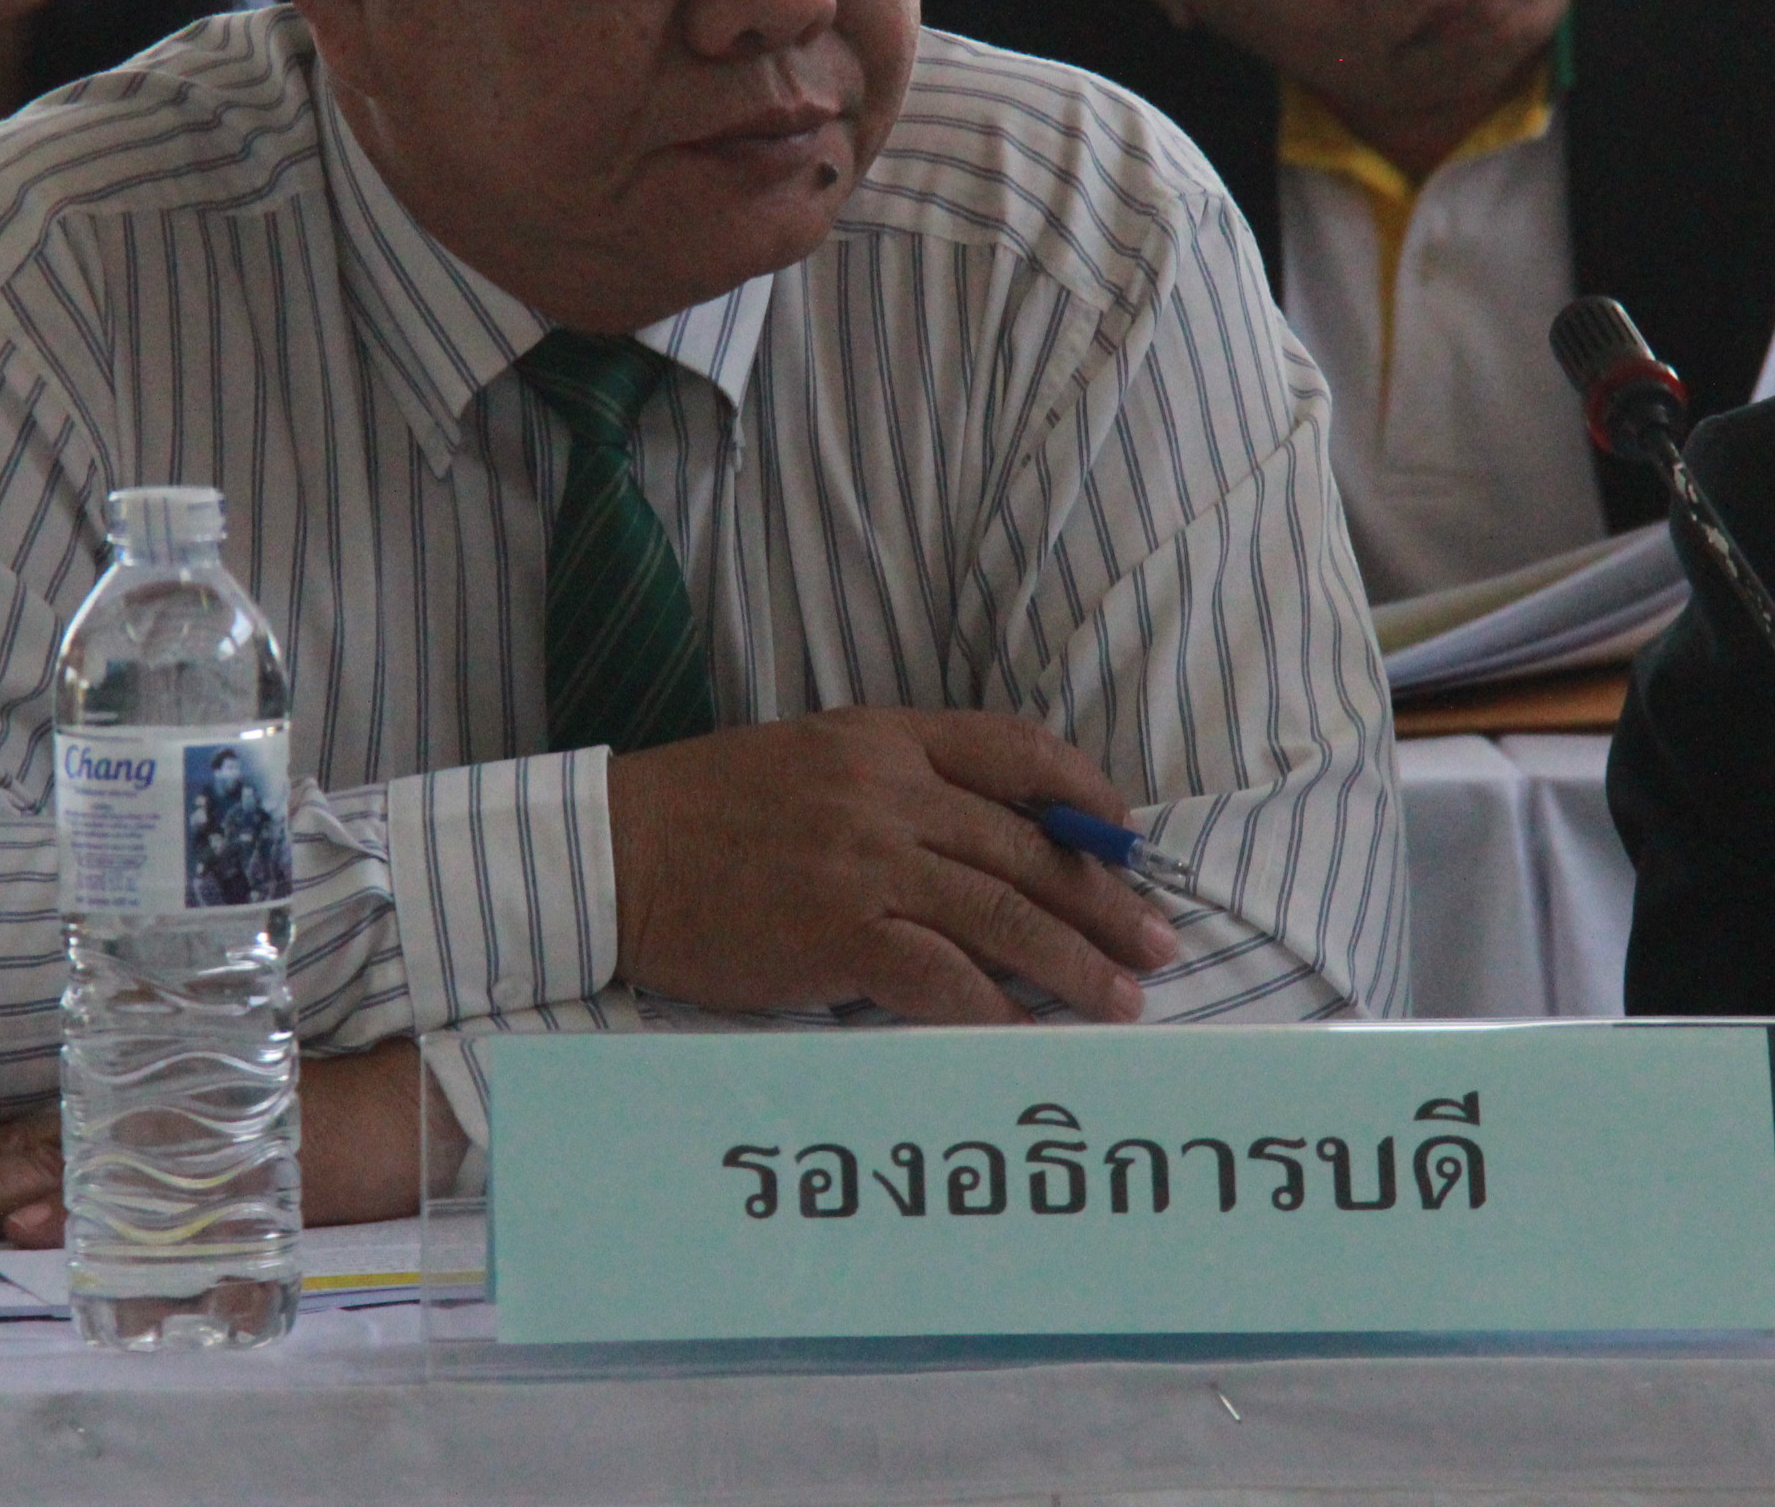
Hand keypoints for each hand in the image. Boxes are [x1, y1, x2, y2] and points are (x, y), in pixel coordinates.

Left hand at [0, 1046, 461, 1244]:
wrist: (392, 1110)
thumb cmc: (288, 1133)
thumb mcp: (191, 1170)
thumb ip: (128, 1205)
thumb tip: (47, 1236)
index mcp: (107, 1121)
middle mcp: (124, 1121)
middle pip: (5, 1154)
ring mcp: (167, 1137)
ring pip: (53, 1164)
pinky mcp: (213, 1158)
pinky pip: (143, 1188)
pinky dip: (90, 1204)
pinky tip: (41, 1225)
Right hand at [605, 708, 1180, 1025]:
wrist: (616, 852)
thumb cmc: (707, 811)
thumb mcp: (813, 758)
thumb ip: (898, 782)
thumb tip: (989, 837)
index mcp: (885, 737)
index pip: (1017, 749)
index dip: (1086, 796)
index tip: (1126, 839)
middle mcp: (887, 789)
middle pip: (1029, 845)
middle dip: (1105, 901)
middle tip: (1158, 945)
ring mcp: (867, 860)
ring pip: (1003, 913)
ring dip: (1076, 963)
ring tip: (1124, 1000)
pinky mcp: (840, 932)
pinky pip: (944, 978)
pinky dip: (998, 1012)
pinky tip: (1032, 1037)